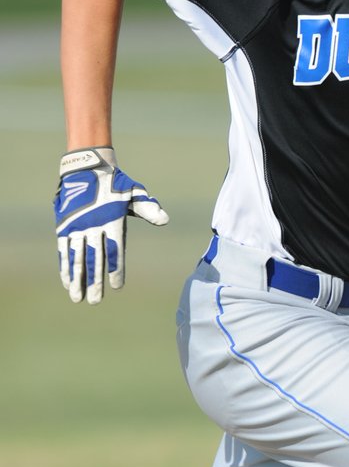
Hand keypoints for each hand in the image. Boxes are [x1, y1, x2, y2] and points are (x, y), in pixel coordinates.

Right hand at [54, 147, 168, 304]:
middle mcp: (92, 225)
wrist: (85, 166)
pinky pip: (64, 250)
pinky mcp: (64, 226)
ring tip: (77, 298)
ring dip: (77, 279)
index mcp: (111, 220)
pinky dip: (65, 267)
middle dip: (94, 281)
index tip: (116, 285)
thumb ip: (147, 207)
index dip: (115, 268)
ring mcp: (76, 227)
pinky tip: (67, 282)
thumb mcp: (132, 191)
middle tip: (96, 300)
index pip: (114, 250)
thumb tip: (165, 220)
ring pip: (76, 257)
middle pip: (94, 258)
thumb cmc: (114, 183)